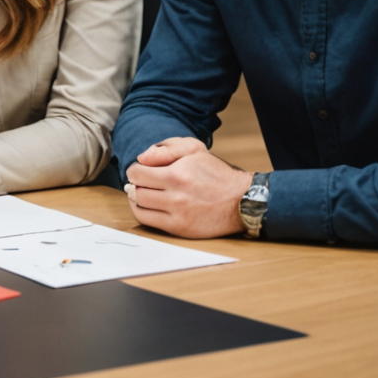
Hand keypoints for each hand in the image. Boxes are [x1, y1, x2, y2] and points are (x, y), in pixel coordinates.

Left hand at [124, 137, 251, 238]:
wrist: (242, 200)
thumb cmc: (216, 173)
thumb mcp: (195, 150)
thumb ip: (166, 149)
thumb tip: (141, 159)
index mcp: (177, 175)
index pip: (136, 173)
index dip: (134, 170)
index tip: (140, 170)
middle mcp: (176, 196)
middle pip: (136, 191)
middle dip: (134, 184)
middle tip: (141, 182)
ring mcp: (178, 215)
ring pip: (139, 207)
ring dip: (136, 199)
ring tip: (144, 193)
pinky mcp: (180, 229)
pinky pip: (149, 222)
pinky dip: (143, 212)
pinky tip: (149, 206)